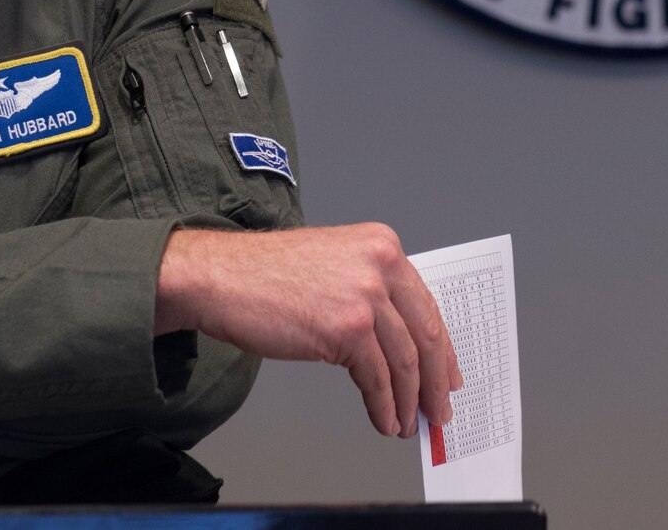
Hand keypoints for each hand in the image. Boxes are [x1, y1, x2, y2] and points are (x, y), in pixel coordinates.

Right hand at [155, 223, 462, 439]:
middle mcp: (380, 265)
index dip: (441, 349)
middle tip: (436, 408)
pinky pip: (376, 378)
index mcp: (382, 245)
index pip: (426, 305)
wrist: (221, 277)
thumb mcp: (334, 266)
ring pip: (403, 361)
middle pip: (424, 334)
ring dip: (407, 400)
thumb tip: (399, 343)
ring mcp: (365, 296)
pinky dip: (383, 405)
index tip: (446, 374)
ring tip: (406, 423)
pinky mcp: (346, 328)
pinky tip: (383, 419)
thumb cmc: (265, 275)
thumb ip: (371, 292)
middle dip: (433, 380)